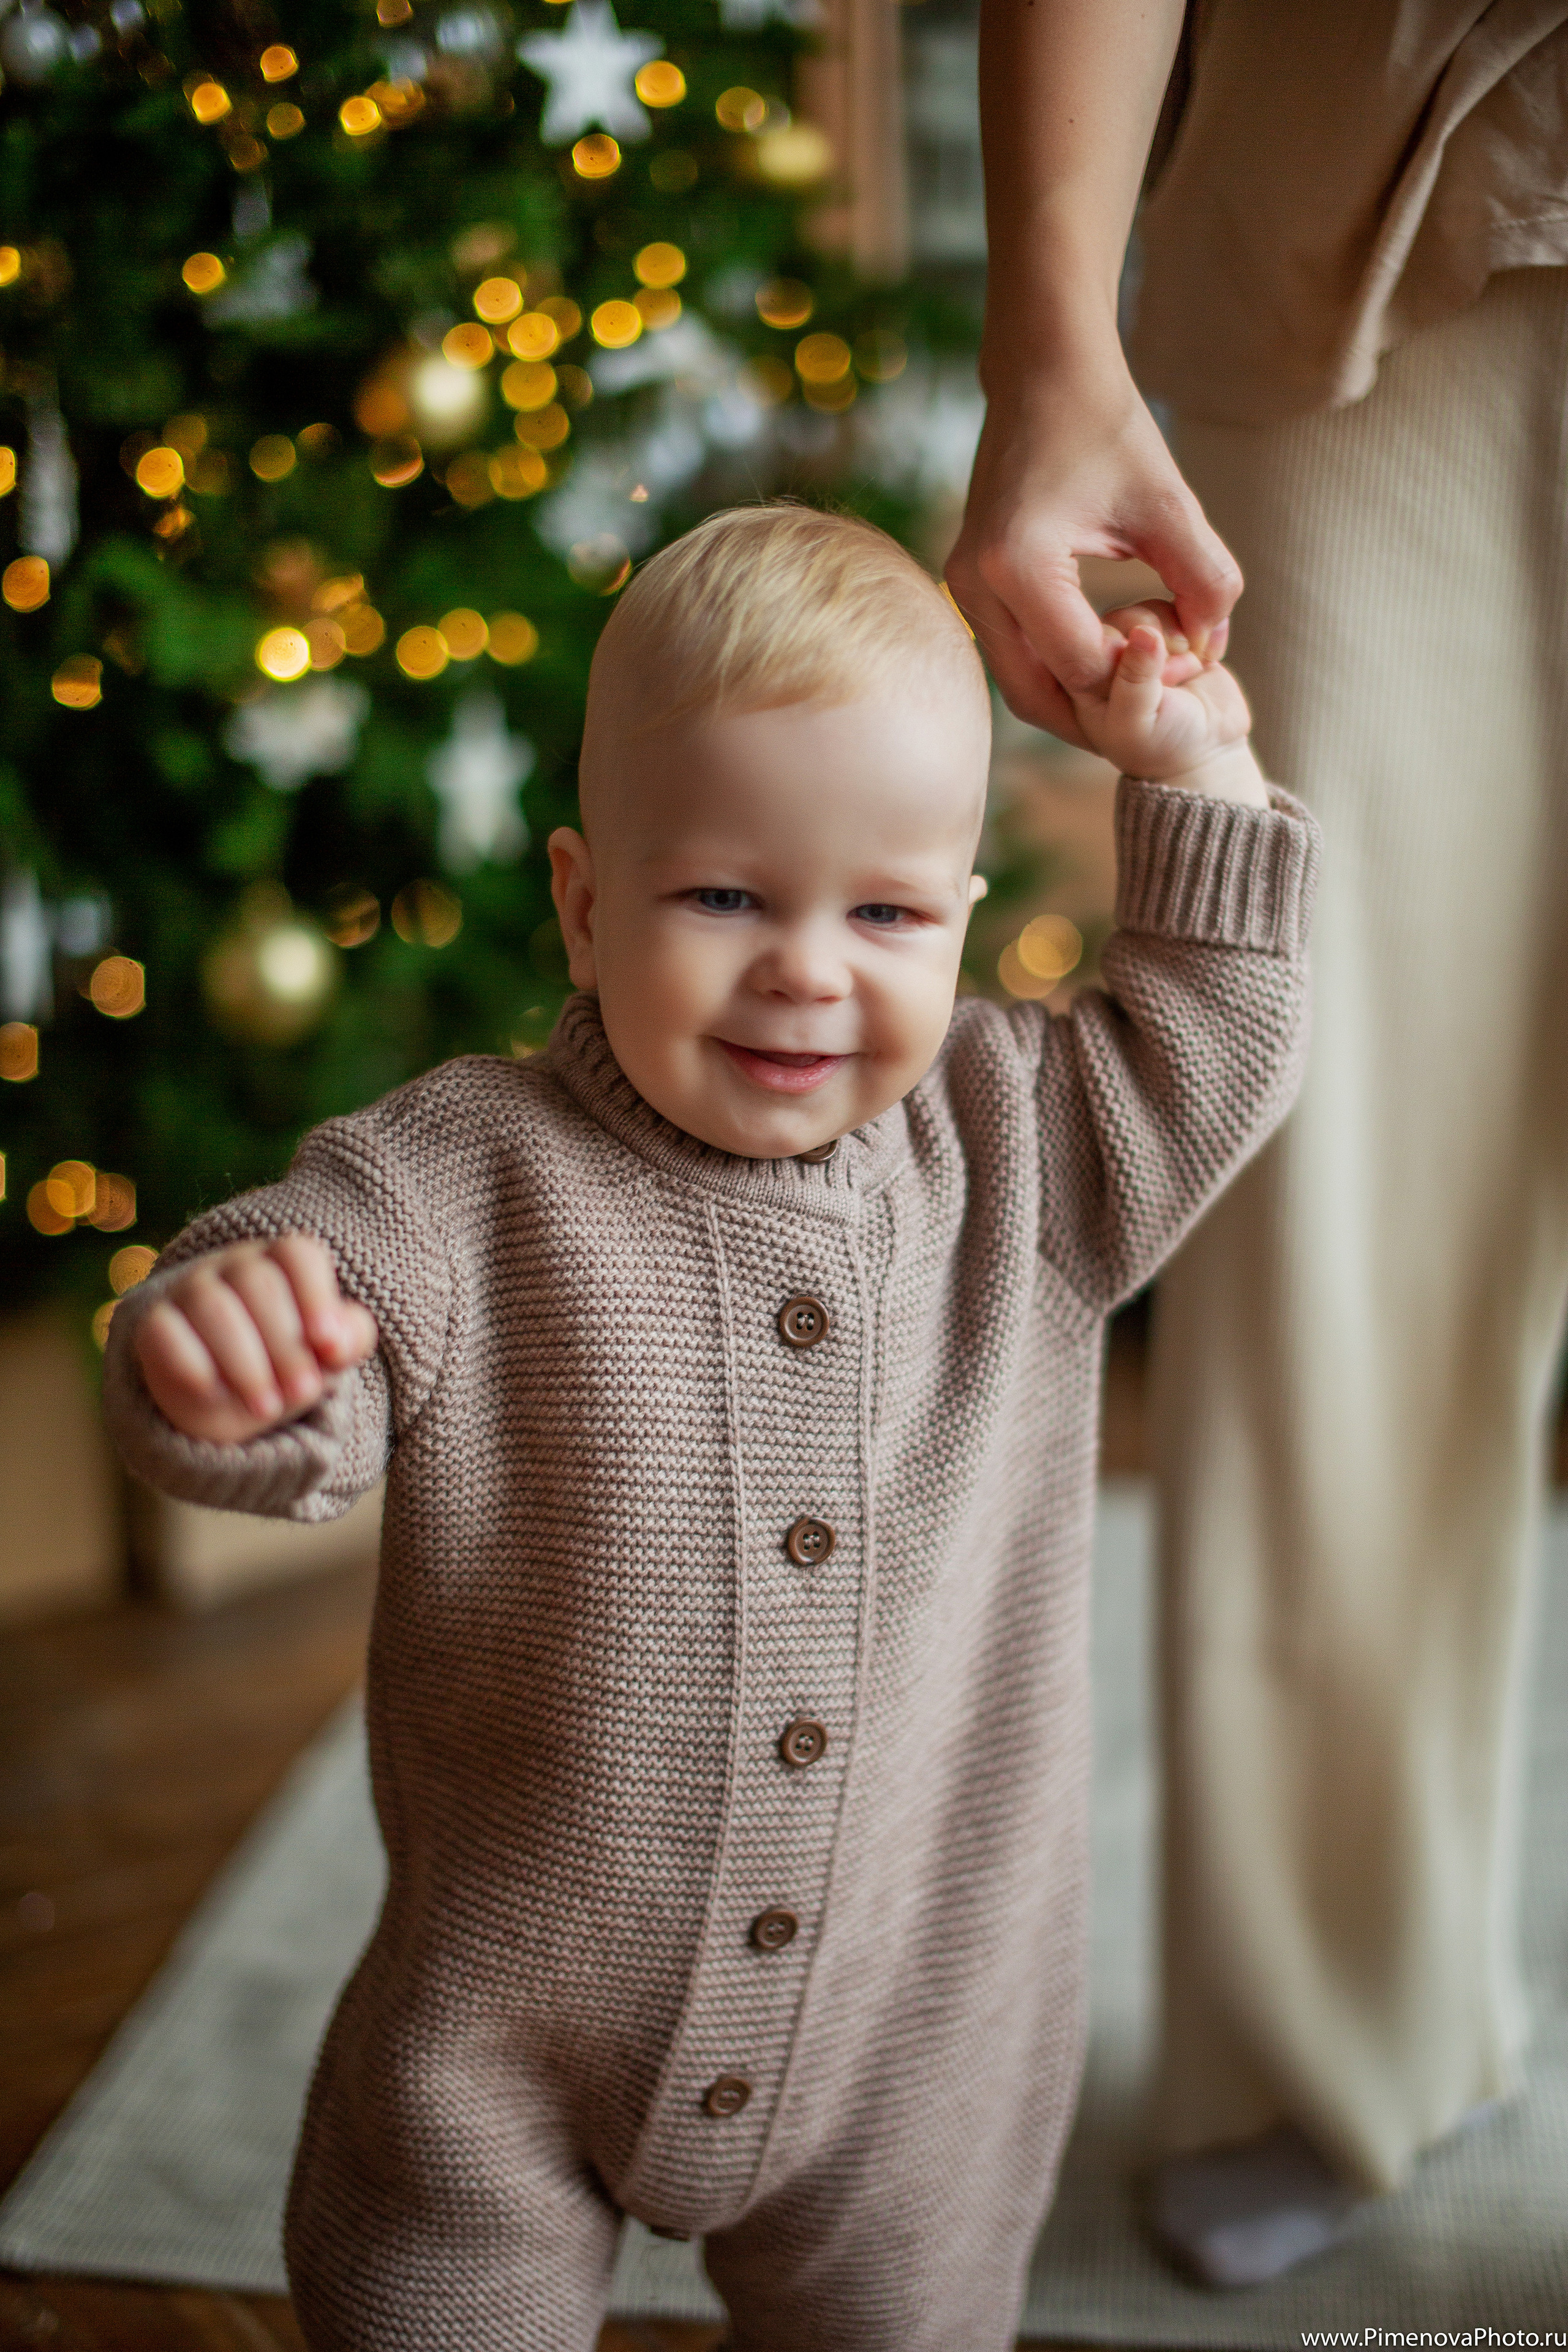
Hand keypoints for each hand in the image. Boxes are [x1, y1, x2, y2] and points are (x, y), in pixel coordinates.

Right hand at [133, 1234, 378, 1444]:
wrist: (225, 1400)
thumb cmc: (285, 1364)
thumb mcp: (325, 1355)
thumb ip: (348, 1338)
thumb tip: (338, 1342)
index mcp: (279, 1263)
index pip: (297, 1256)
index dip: (317, 1298)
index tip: (330, 1349)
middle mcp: (232, 1267)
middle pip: (259, 1284)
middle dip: (286, 1346)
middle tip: (304, 1392)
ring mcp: (189, 1290)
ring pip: (214, 1308)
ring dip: (246, 1363)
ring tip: (268, 1408)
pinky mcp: (154, 1324)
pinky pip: (166, 1333)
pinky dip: (193, 1365)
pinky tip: (215, 1394)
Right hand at [944, 356, 1242, 742]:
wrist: (1043, 375)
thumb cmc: (1107, 427)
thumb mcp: (1172, 503)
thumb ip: (1206, 579)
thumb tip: (1214, 647)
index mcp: (1017, 565)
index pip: (1082, 665)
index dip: (1142, 677)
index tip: (1189, 659)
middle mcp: (975, 586)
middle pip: (1035, 697)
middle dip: (1097, 717)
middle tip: (1157, 717)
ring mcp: (963, 588)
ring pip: (1018, 685)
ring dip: (1074, 701)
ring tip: (1134, 695)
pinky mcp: (968, 584)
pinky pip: (1012, 656)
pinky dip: (1055, 673)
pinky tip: (1104, 662)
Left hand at [1066, 601, 1267, 804]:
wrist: (1207, 748)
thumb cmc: (1159, 747)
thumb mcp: (1137, 725)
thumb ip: (1134, 683)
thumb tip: (1144, 632)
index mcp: (1080, 676)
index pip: (1089, 640)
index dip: (1124, 656)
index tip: (1149, 686)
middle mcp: (1105, 653)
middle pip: (1124, 619)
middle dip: (1156, 646)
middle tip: (1170, 681)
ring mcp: (1138, 638)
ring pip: (1154, 611)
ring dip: (1179, 638)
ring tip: (1187, 672)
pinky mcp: (1174, 627)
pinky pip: (1187, 604)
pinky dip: (1203, 629)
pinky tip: (1204, 659)